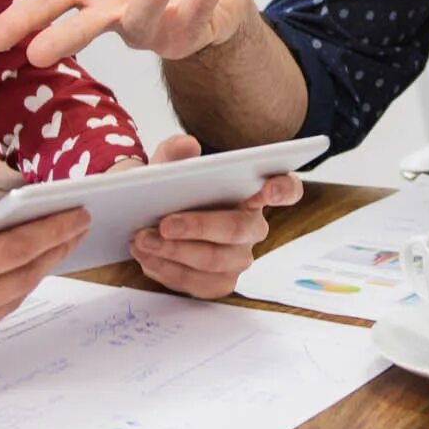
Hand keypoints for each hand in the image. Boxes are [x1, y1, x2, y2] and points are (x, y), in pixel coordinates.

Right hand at [0, 155, 89, 359]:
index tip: (76, 214)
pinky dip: (7, 294)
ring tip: (54, 245)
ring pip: (10, 302)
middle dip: (53, 250)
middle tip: (76, 225)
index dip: (51, 230)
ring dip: (35, 273)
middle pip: (21, 278)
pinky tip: (15, 272)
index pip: (13, 250)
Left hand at [120, 133, 303, 297]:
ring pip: (213, 260)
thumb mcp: (165, 167)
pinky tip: (146, 257)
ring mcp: (237, 258)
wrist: (144, 220)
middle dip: (199, 227)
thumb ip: (173, 152)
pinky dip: (166, 269)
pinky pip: (196, 282)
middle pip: (238, 229)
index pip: (286, 189)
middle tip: (165, 224)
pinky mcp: (218, 283)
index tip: (267, 188)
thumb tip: (187, 145)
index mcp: (252, 192)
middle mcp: (252, 227)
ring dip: (174, 251)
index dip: (283, 189)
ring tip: (142, 240)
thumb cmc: (169, 192)